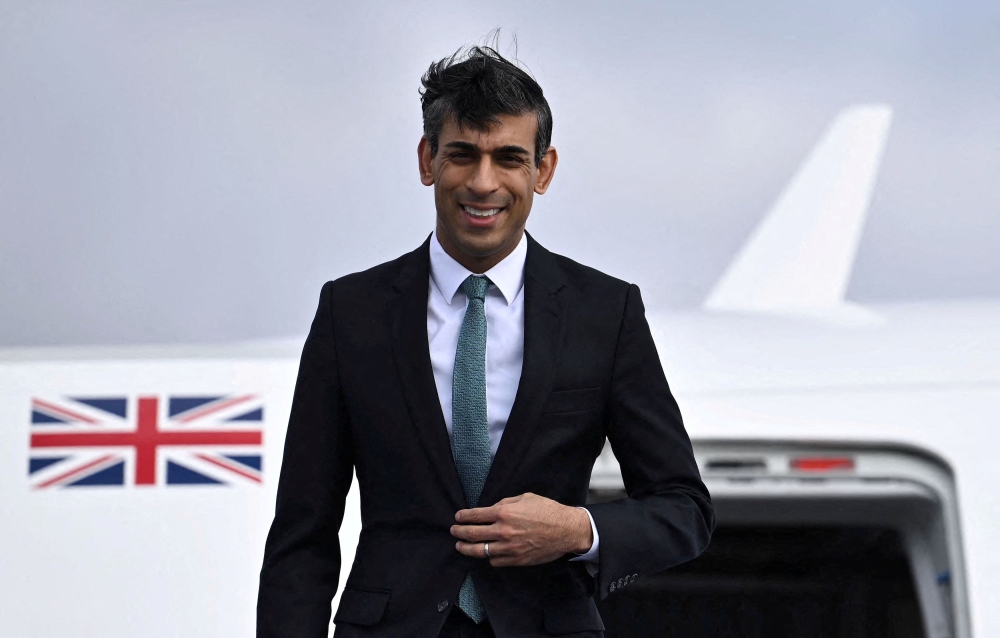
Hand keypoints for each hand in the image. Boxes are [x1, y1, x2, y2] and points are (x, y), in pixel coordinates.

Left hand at [451, 493, 592, 566]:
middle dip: (459, 533)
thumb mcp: (525, 498)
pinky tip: (485, 554)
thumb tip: (492, 509)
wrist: (566, 530)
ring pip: (480, 551)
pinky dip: (488, 557)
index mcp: (504, 513)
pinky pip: (495, 561)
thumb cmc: (547, 510)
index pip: (475, 516)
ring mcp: (509, 548)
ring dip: (467, 549)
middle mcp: (503, 531)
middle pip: (473, 535)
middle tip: (454, 531)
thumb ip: (506, 503)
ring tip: (460, 546)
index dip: (463, 517)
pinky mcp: (516, 560)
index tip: (458, 517)